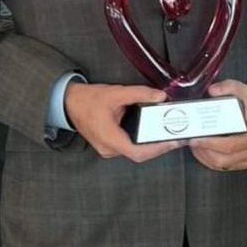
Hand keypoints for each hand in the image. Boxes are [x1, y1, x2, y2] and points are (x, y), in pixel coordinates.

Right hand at [64, 82, 185, 161]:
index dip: (158, 149)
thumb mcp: (116, 93)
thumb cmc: (89, 100)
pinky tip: (154, 131)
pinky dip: (143, 140)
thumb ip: (140, 94)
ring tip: (170, 134)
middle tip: (177, 137)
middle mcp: (109, 149)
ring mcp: (108, 148)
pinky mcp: (110, 144)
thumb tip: (161, 96)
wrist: (69, 102)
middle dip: (159, 146)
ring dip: (152, 144)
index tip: (173, 142)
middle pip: (139, 153)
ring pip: (135, 151)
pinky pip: (130, 146)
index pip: (138, 152)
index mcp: (110, 139)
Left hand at [188, 80, 246, 171]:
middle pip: (222, 158)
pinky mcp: (242, 163)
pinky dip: (209, 160)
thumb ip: (231, 87)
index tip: (196, 138)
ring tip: (194, 144)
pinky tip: (201, 150)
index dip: (211, 144)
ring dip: (204, 156)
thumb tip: (212, 90)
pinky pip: (222, 166)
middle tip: (191, 140)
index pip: (229, 145)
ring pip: (220, 164)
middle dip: (203, 151)